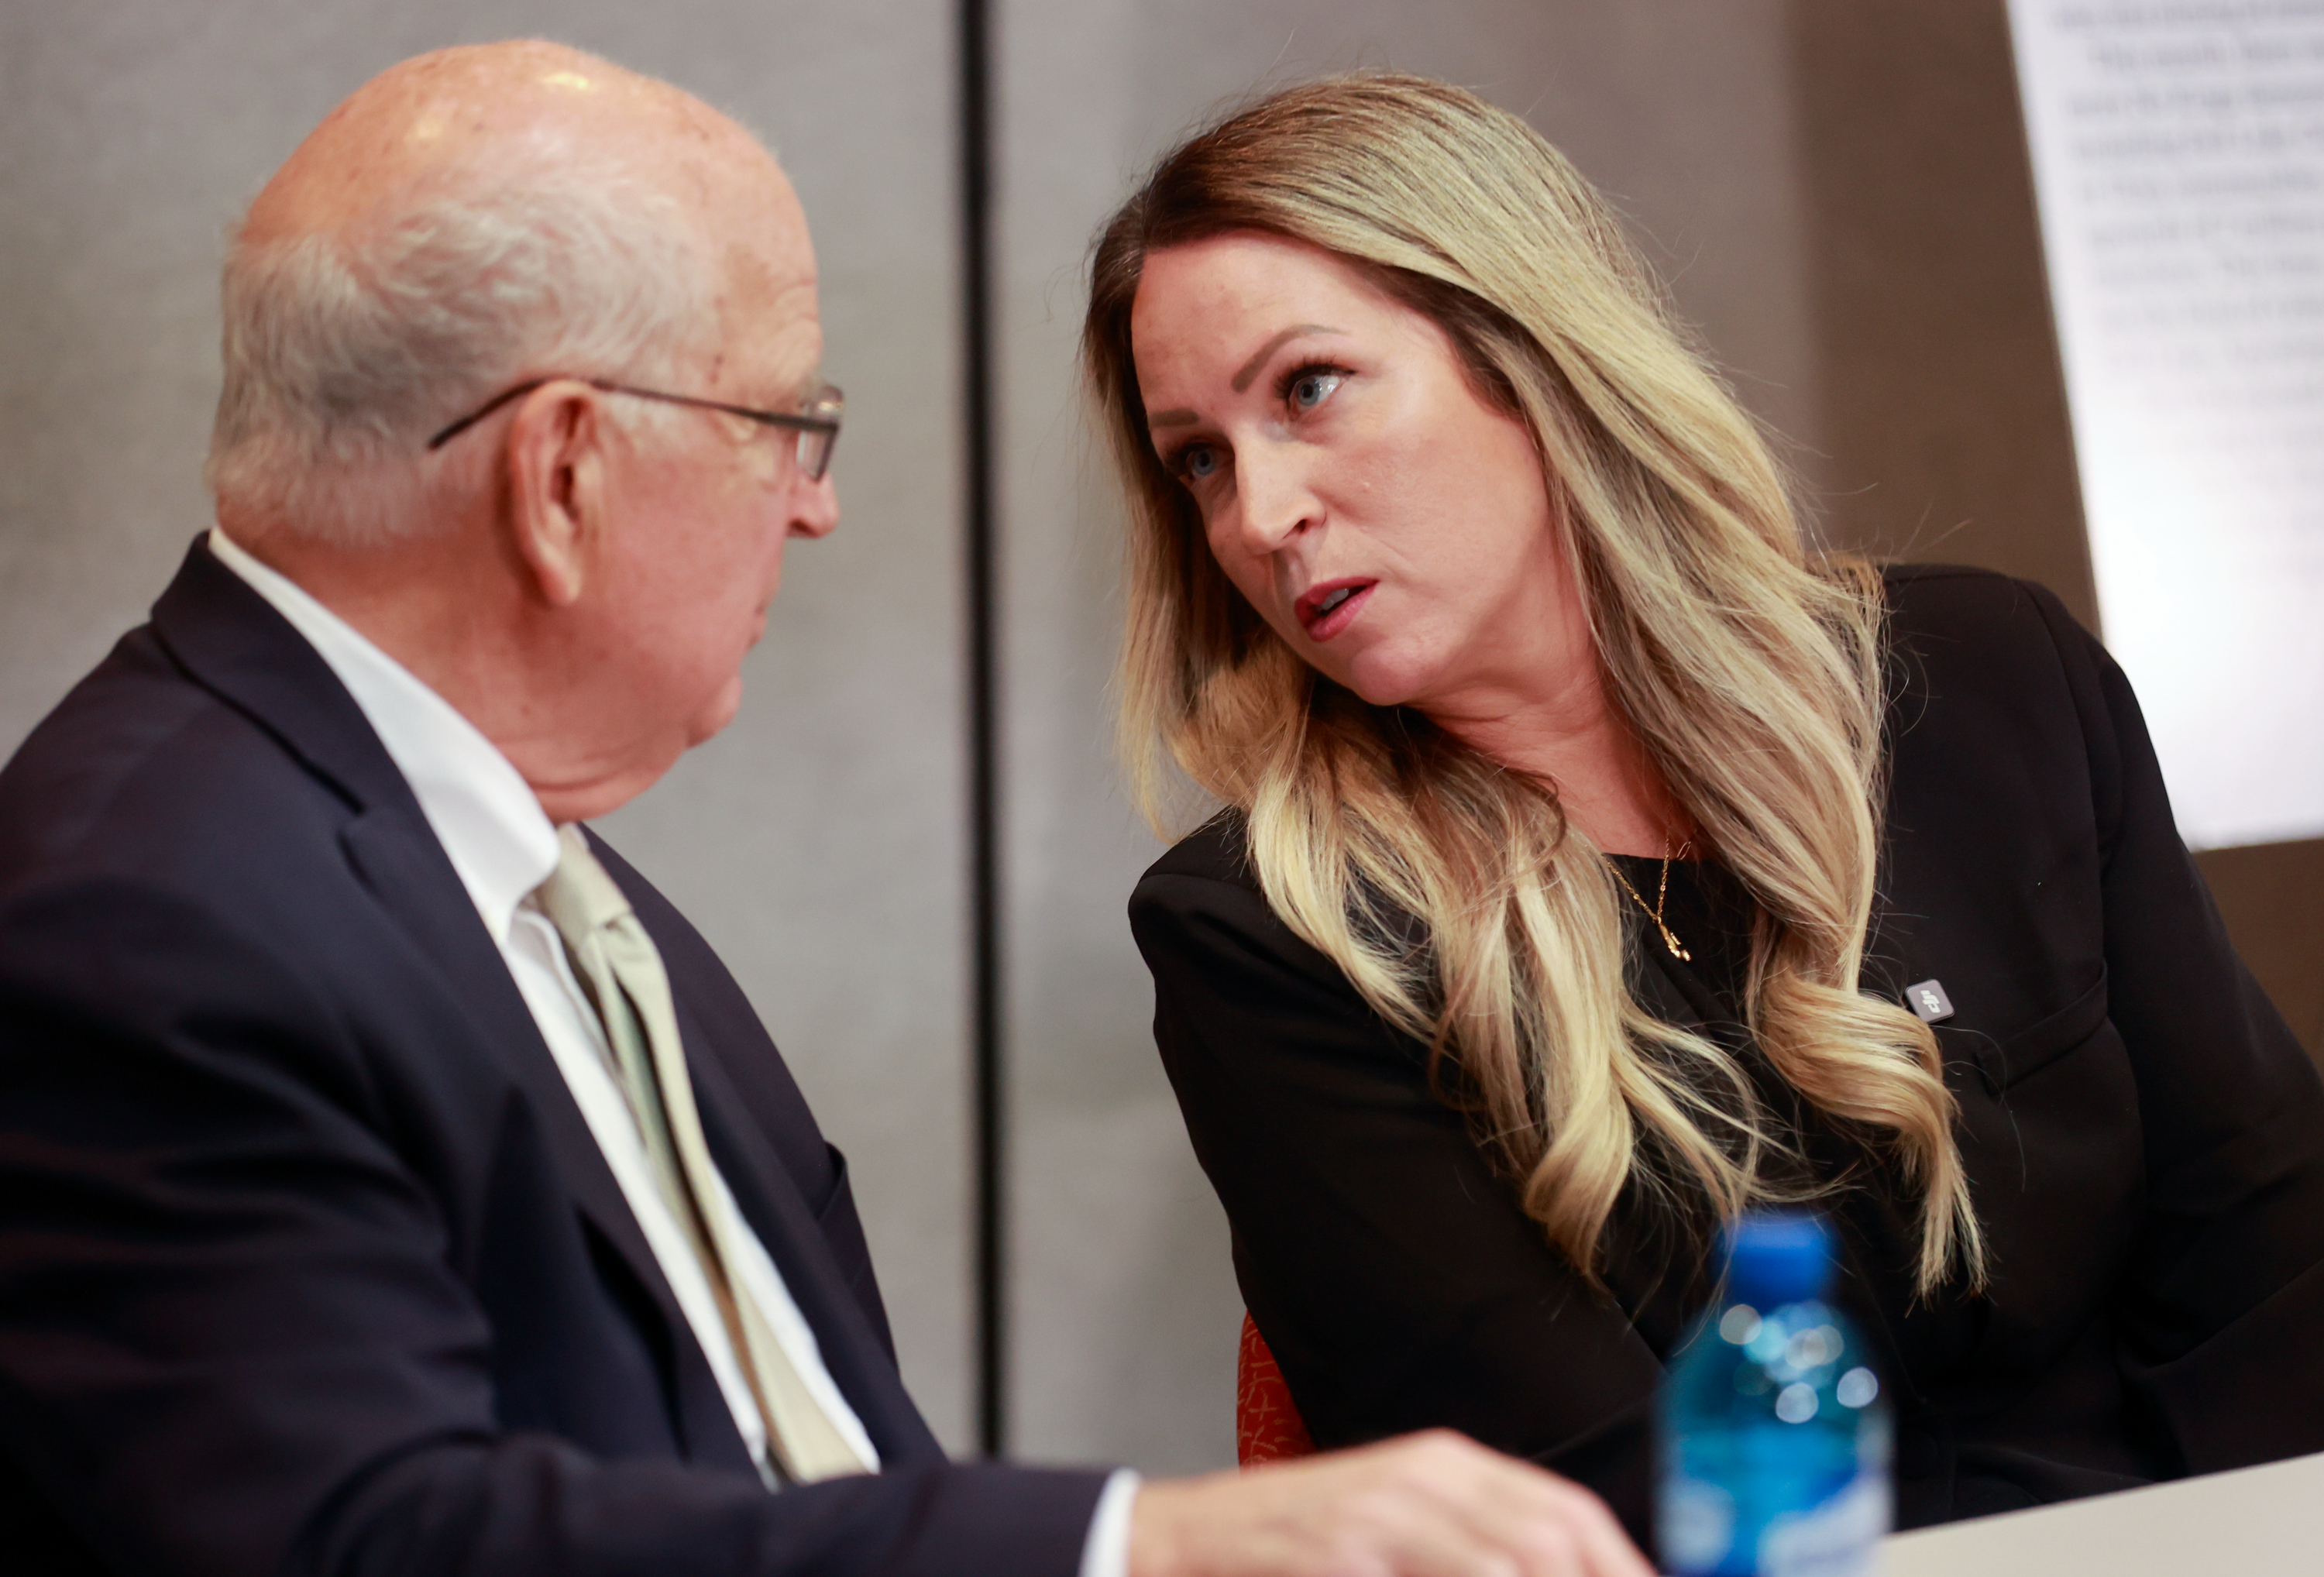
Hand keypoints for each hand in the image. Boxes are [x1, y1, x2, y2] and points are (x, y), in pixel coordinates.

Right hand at [1128, 1429, 1654, 1576]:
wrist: (1188, 1537)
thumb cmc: (1300, 1543)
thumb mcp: (1396, 1524)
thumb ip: (1471, 1539)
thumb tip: (1560, 1561)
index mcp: (1445, 1464)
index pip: (1567, 1512)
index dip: (1622, 1563)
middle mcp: (1424, 1477)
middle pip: (1552, 1535)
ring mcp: (1382, 1513)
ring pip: (1506, 1560)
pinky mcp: (1343, 1549)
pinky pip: (1442, 1575)